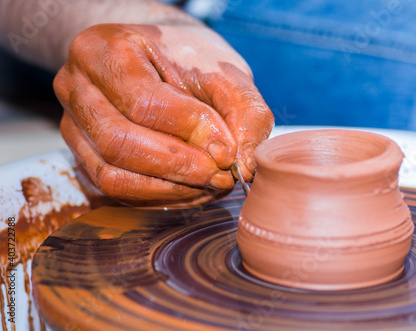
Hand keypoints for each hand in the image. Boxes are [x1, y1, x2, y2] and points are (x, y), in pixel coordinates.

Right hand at [55, 23, 273, 206]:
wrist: (157, 58)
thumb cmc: (188, 59)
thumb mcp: (224, 71)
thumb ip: (243, 112)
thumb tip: (242, 167)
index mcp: (104, 50)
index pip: (144, 103)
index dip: (191, 132)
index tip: (228, 150)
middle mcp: (76, 87)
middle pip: (119, 143)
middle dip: (179, 167)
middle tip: (220, 175)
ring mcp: (72, 125)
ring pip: (111, 175)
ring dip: (169, 189)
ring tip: (209, 184)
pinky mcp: (82, 155)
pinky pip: (113, 190)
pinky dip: (157, 197)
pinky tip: (190, 190)